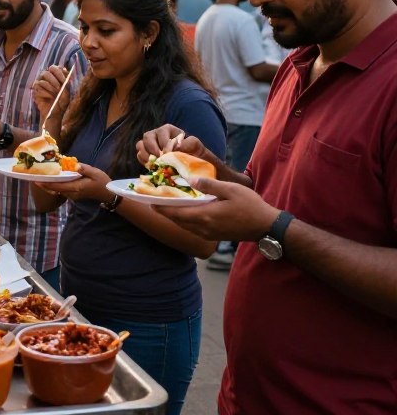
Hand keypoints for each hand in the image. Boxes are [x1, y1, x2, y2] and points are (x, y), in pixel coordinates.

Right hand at [32, 66, 69, 122]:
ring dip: (51, 87)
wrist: (54, 113)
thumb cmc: (62, 102)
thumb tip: (66, 81)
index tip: (65, 80)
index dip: (60, 72)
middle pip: (48, 70)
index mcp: (56, 75)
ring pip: (43, 78)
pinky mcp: (35, 89)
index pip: (57, 68)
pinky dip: (46, 92)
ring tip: (56, 94)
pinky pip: (39, 86)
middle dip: (55, 79)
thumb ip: (66, 87)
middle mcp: (47, 76)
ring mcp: (40, 82)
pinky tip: (50, 97)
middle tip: (59, 87)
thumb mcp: (67, 94)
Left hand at [34, 163, 111, 202]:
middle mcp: (72, 193)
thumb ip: (84, 169)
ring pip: (56, 190)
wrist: (107, 193)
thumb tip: (74, 165)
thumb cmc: (102, 182)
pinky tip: (50, 178)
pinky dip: (54, 185)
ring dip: (48, 184)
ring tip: (39, 176)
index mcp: (76, 187)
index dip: (47, 183)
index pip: (58, 186)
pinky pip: (60, 190)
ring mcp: (72, 195)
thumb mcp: (95, 172)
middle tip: (33, 177)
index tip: (37, 180)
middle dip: (44, 184)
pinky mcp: (72, 194)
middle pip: (54, 189)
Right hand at [135, 124, 207, 166]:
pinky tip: (151, 166)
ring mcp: (150, 144)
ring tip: (153, 163)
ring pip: (140, 144)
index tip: (169, 153)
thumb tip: (177, 145)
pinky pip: (139, 155)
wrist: (191, 164)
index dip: (164, 142)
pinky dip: (142, 161)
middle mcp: (157, 135)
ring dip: (145, 154)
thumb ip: (190, 143)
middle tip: (159, 158)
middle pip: (147, 136)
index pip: (162, 132)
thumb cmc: (194, 153)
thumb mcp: (196, 146)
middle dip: (152, 148)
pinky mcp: (146, 154)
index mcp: (168, 130)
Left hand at [150, 177, 279, 241]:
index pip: (176, 212)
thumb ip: (209, 185)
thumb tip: (190, 179)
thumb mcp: (231, 190)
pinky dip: (184, 220)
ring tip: (165, 205)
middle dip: (164, 211)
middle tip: (153, 201)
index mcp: (204, 216)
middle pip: (177, 220)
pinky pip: (192, 228)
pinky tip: (184, 211)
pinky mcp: (213, 235)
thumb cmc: (250, 206)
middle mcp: (203, 228)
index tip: (149, 201)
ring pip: (184, 225)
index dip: (161, 207)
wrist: (266, 227)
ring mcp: (208, 234)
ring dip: (174, 216)